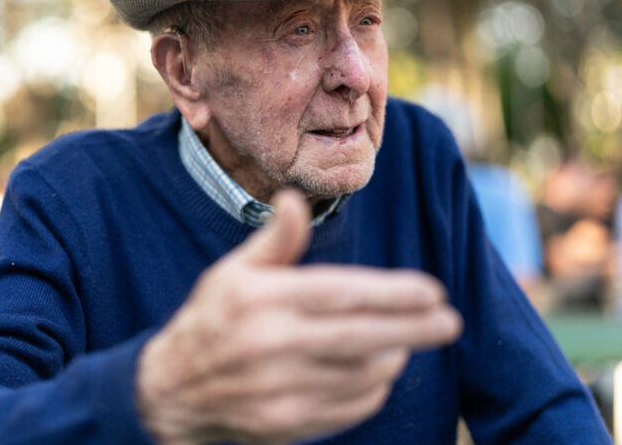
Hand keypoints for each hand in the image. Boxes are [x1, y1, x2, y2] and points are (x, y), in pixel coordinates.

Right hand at [136, 190, 461, 444]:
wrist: (171, 390)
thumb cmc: (212, 319)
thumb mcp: (234, 271)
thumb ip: (275, 240)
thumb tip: (296, 199)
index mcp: (259, 299)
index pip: (339, 293)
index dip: (391, 292)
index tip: (432, 289)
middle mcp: (269, 344)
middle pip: (359, 336)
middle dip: (414, 328)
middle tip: (450, 321)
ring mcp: (277, 389)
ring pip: (359, 374)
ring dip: (393, 356)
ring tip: (407, 340)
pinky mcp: (285, 423)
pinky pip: (346, 408)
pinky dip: (372, 390)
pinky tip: (378, 371)